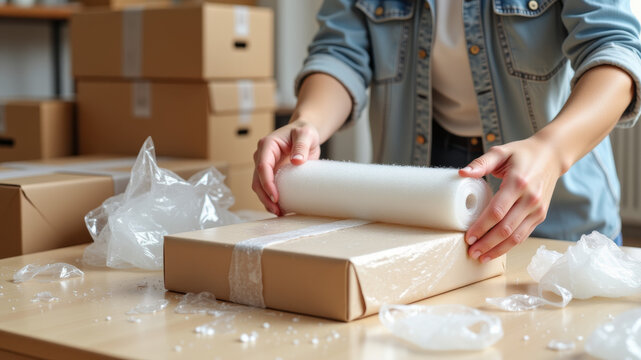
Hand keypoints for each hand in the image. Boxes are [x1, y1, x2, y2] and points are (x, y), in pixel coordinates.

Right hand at [252, 121, 320, 214]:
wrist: (304, 135)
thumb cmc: (304, 132)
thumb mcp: (306, 135)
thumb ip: (302, 146)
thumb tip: (296, 161)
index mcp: (267, 145)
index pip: (262, 166)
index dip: (267, 183)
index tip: (275, 196)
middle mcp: (262, 156)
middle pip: (257, 180)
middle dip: (264, 197)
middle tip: (277, 210)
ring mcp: (266, 166)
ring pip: (259, 186)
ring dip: (266, 201)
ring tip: (278, 212)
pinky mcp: (271, 174)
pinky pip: (267, 188)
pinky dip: (271, 199)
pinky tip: (280, 208)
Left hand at [458, 136, 563, 262]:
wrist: (551, 155)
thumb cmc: (522, 153)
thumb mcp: (500, 152)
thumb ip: (481, 163)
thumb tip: (462, 173)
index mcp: (518, 183)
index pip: (497, 211)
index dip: (481, 226)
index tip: (468, 236)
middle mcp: (530, 199)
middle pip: (506, 228)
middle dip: (487, 243)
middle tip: (471, 251)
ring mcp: (537, 209)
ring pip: (516, 237)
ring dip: (498, 250)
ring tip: (481, 257)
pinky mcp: (540, 215)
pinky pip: (524, 235)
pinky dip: (509, 246)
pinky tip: (495, 251)